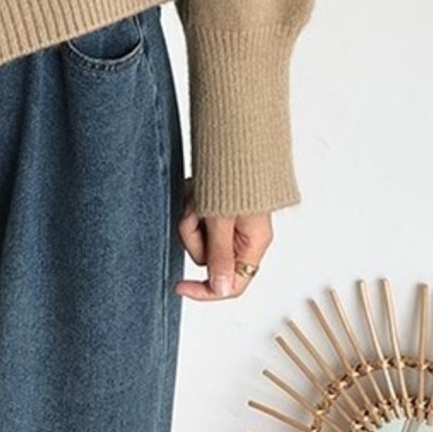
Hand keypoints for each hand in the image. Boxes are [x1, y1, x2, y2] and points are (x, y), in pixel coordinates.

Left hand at [174, 175, 272, 300]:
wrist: (236, 140)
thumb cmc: (235, 175)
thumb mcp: (222, 217)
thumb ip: (221, 255)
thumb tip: (221, 290)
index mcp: (254, 244)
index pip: (232, 285)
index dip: (205, 291)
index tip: (179, 285)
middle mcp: (244, 236)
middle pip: (209, 257)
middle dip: (194, 237)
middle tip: (194, 213)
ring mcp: (230, 221)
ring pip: (199, 236)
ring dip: (191, 217)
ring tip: (196, 195)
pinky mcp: (218, 208)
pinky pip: (197, 218)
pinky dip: (192, 205)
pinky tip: (196, 190)